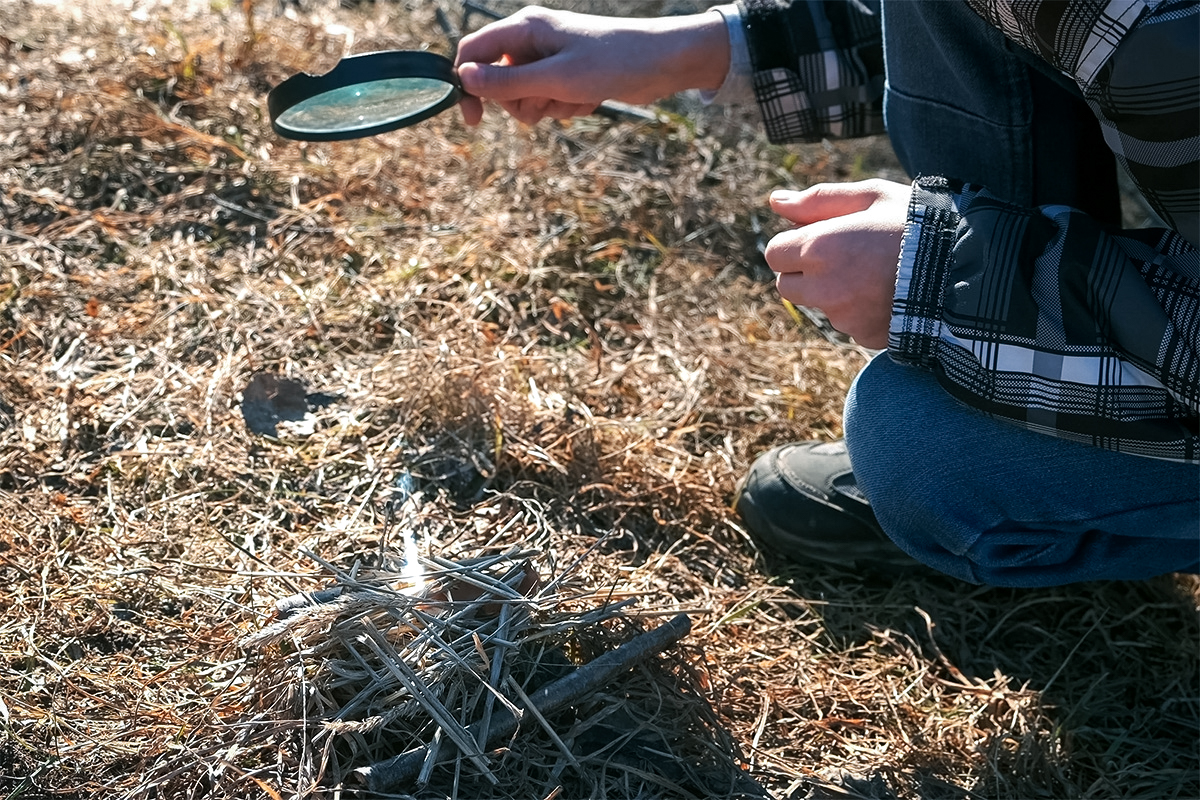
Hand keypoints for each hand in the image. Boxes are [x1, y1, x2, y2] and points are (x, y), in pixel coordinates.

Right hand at [454, 7, 728, 125]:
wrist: (661, 63)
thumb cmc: (612, 62)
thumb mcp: (556, 79)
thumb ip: (508, 82)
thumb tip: (464, 79)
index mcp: (524, 28)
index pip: (473, 52)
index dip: (468, 85)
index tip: (474, 121)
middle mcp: (532, 41)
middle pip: (498, 82)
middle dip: (520, 102)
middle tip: (549, 101)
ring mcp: (550, 59)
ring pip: (524, 97)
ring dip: (547, 108)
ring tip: (576, 98)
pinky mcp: (567, 76)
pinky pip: (549, 101)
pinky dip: (565, 107)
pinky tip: (589, 99)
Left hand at [764, 179, 910, 348]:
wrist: (970, 267)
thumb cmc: (918, 223)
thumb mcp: (872, 197)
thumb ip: (818, 200)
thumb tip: (776, 202)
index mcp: (818, 247)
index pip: (774, 253)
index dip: (795, 243)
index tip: (823, 236)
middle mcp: (824, 287)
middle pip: (787, 286)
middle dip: (805, 272)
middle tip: (845, 255)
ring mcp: (843, 316)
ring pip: (820, 306)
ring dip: (834, 292)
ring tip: (877, 272)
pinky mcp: (863, 336)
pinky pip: (848, 324)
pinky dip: (860, 311)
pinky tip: (889, 293)